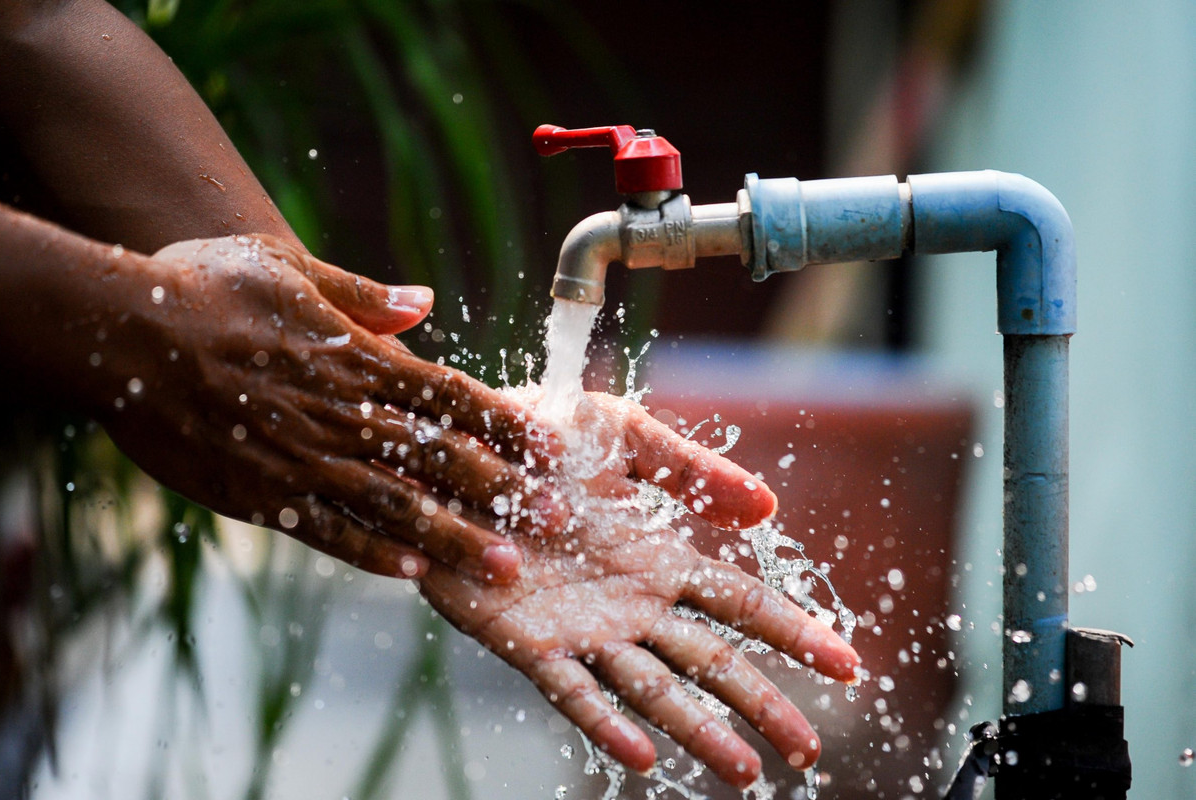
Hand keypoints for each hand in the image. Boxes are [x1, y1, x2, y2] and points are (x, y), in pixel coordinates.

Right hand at [96, 234, 560, 582]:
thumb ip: (363, 294)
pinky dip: (373, 554)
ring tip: (504, 568)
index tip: (552, 448)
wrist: (122, 333)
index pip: (451, 396)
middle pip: (441, 460)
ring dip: (455, 539)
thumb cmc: (205, 286)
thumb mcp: (289, 268)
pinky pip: (328, 532)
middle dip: (505, 492)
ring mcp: (304, 461)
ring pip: (397, 508)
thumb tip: (425, 301)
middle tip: (559, 522)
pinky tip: (413, 575)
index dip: (507, 423)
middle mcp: (343, 415)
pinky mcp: (262, 496)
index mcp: (357, 358)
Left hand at [420, 393, 859, 787]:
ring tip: (746, 771)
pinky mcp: (527, 642)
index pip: (742, 604)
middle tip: (809, 750)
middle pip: (712, 662)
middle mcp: (631, 604)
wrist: (450, 449)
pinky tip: (640, 754)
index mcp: (659, 557)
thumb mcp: (621, 435)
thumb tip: (770, 506)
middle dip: (764, 703)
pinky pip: (572, 692)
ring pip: (654, 691)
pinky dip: (606, 724)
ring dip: (700, 731)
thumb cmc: (537, 437)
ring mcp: (583, 629)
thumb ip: (689, 469)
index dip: (795, 632)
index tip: (849, 665)